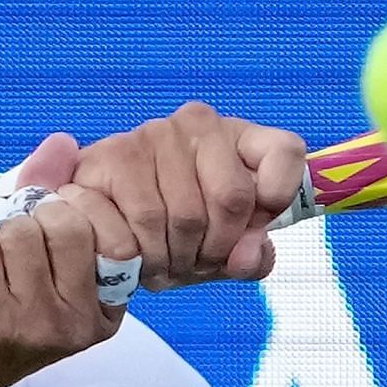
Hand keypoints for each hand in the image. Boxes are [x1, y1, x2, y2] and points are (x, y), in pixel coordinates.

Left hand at [0, 199, 123, 386]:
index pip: (114, 229)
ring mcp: (41, 325)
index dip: (73, 203)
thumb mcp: (32, 258)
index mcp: (107, 307)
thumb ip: (50, 197)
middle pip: (68, 223)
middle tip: (9, 234)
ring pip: (21, 230)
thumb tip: (65, 142)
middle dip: (31, 212)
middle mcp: (82, 321)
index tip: (45, 216)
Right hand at [42, 102, 305, 291]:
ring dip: (174, 258)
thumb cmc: (175, 233)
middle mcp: (197, 123)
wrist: (102, 224)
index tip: (257, 227)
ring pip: (183, 216)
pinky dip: (141, 255)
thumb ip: (251, 257)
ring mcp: (152, 134)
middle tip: (194, 262)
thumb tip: (247, 255)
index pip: (284, 151)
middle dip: (215, 249)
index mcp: (237, 138)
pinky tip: (135, 256)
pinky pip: (143, 221)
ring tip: (163, 262)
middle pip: (232, 199)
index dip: (279, 197)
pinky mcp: (110, 155)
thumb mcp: (224, 251)